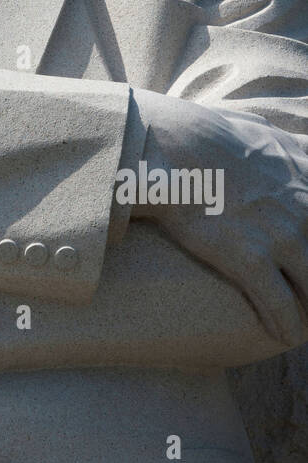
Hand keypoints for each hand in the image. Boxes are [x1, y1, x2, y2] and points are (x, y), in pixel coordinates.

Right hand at [130, 90, 307, 345]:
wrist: (168, 145)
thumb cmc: (201, 132)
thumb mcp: (256, 128)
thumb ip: (279, 143)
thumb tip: (276, 139)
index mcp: (306, 175)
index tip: (306, 257)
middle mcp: (303, 207)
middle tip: (307, 294)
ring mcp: (280, 234)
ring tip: (305, 325)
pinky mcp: (249, 257)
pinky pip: (280, 304)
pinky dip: (285, 325)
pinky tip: (283, 334)